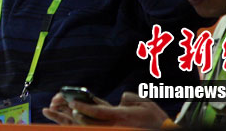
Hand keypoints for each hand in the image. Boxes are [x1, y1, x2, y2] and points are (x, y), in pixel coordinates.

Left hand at [54, 91, 168, 127]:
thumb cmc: (156, 118)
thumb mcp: (143, 102)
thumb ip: (127, 98)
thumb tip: (120, 100)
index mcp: (121, 116)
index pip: (97, 111)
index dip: (82, 106)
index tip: (72, 102)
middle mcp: (116, 127)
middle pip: (90, 123)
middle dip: (78, 116)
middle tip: (70, 109)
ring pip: (94, 129)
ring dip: (82, 123)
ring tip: (76, 116)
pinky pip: (101, 130)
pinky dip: (92, 126)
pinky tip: (89, 122)